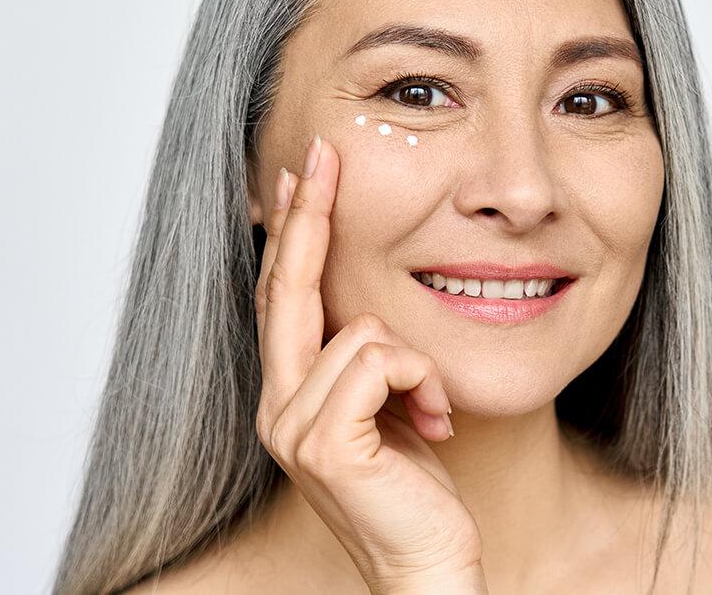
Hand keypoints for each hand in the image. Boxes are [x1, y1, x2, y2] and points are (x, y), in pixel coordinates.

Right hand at [254, 133, 487, 591]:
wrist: (426, 565)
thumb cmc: (413, 489)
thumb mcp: (389, 408)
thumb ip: (367, 361)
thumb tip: (367, 307)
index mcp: (290, 395)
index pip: (281, 297)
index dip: (289, 234)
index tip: (300, 177)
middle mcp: (278, 407)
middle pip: (287, 289)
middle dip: (307, 216)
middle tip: (321, 157)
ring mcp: (293, 426)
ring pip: (360, 329)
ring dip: (416, 365)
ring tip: (431, 413)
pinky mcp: (325, 443)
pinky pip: (380, 360)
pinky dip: (422, 382)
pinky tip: (434, 423)